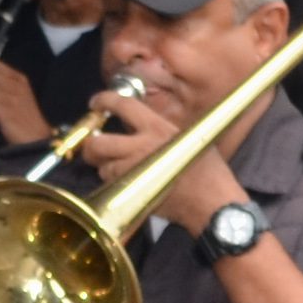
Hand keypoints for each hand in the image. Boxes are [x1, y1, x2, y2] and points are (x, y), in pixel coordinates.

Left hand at [81, 77, 248, 229]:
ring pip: (103, 166)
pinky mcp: (133, 192)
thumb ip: (161, 129)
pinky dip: (113, 182)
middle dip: (91, 145)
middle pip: (99, 142)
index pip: (122, 105)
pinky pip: (111, 184)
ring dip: (104, 167)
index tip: (95, 103)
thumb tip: (140, 125)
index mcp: (157, 127)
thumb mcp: (188, 137)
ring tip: (112, 167)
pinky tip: (124, 182)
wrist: (211, 201)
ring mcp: (134, 170)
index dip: (103, 101)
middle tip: (93, 146)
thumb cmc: (208, 170)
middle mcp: (141, 145)